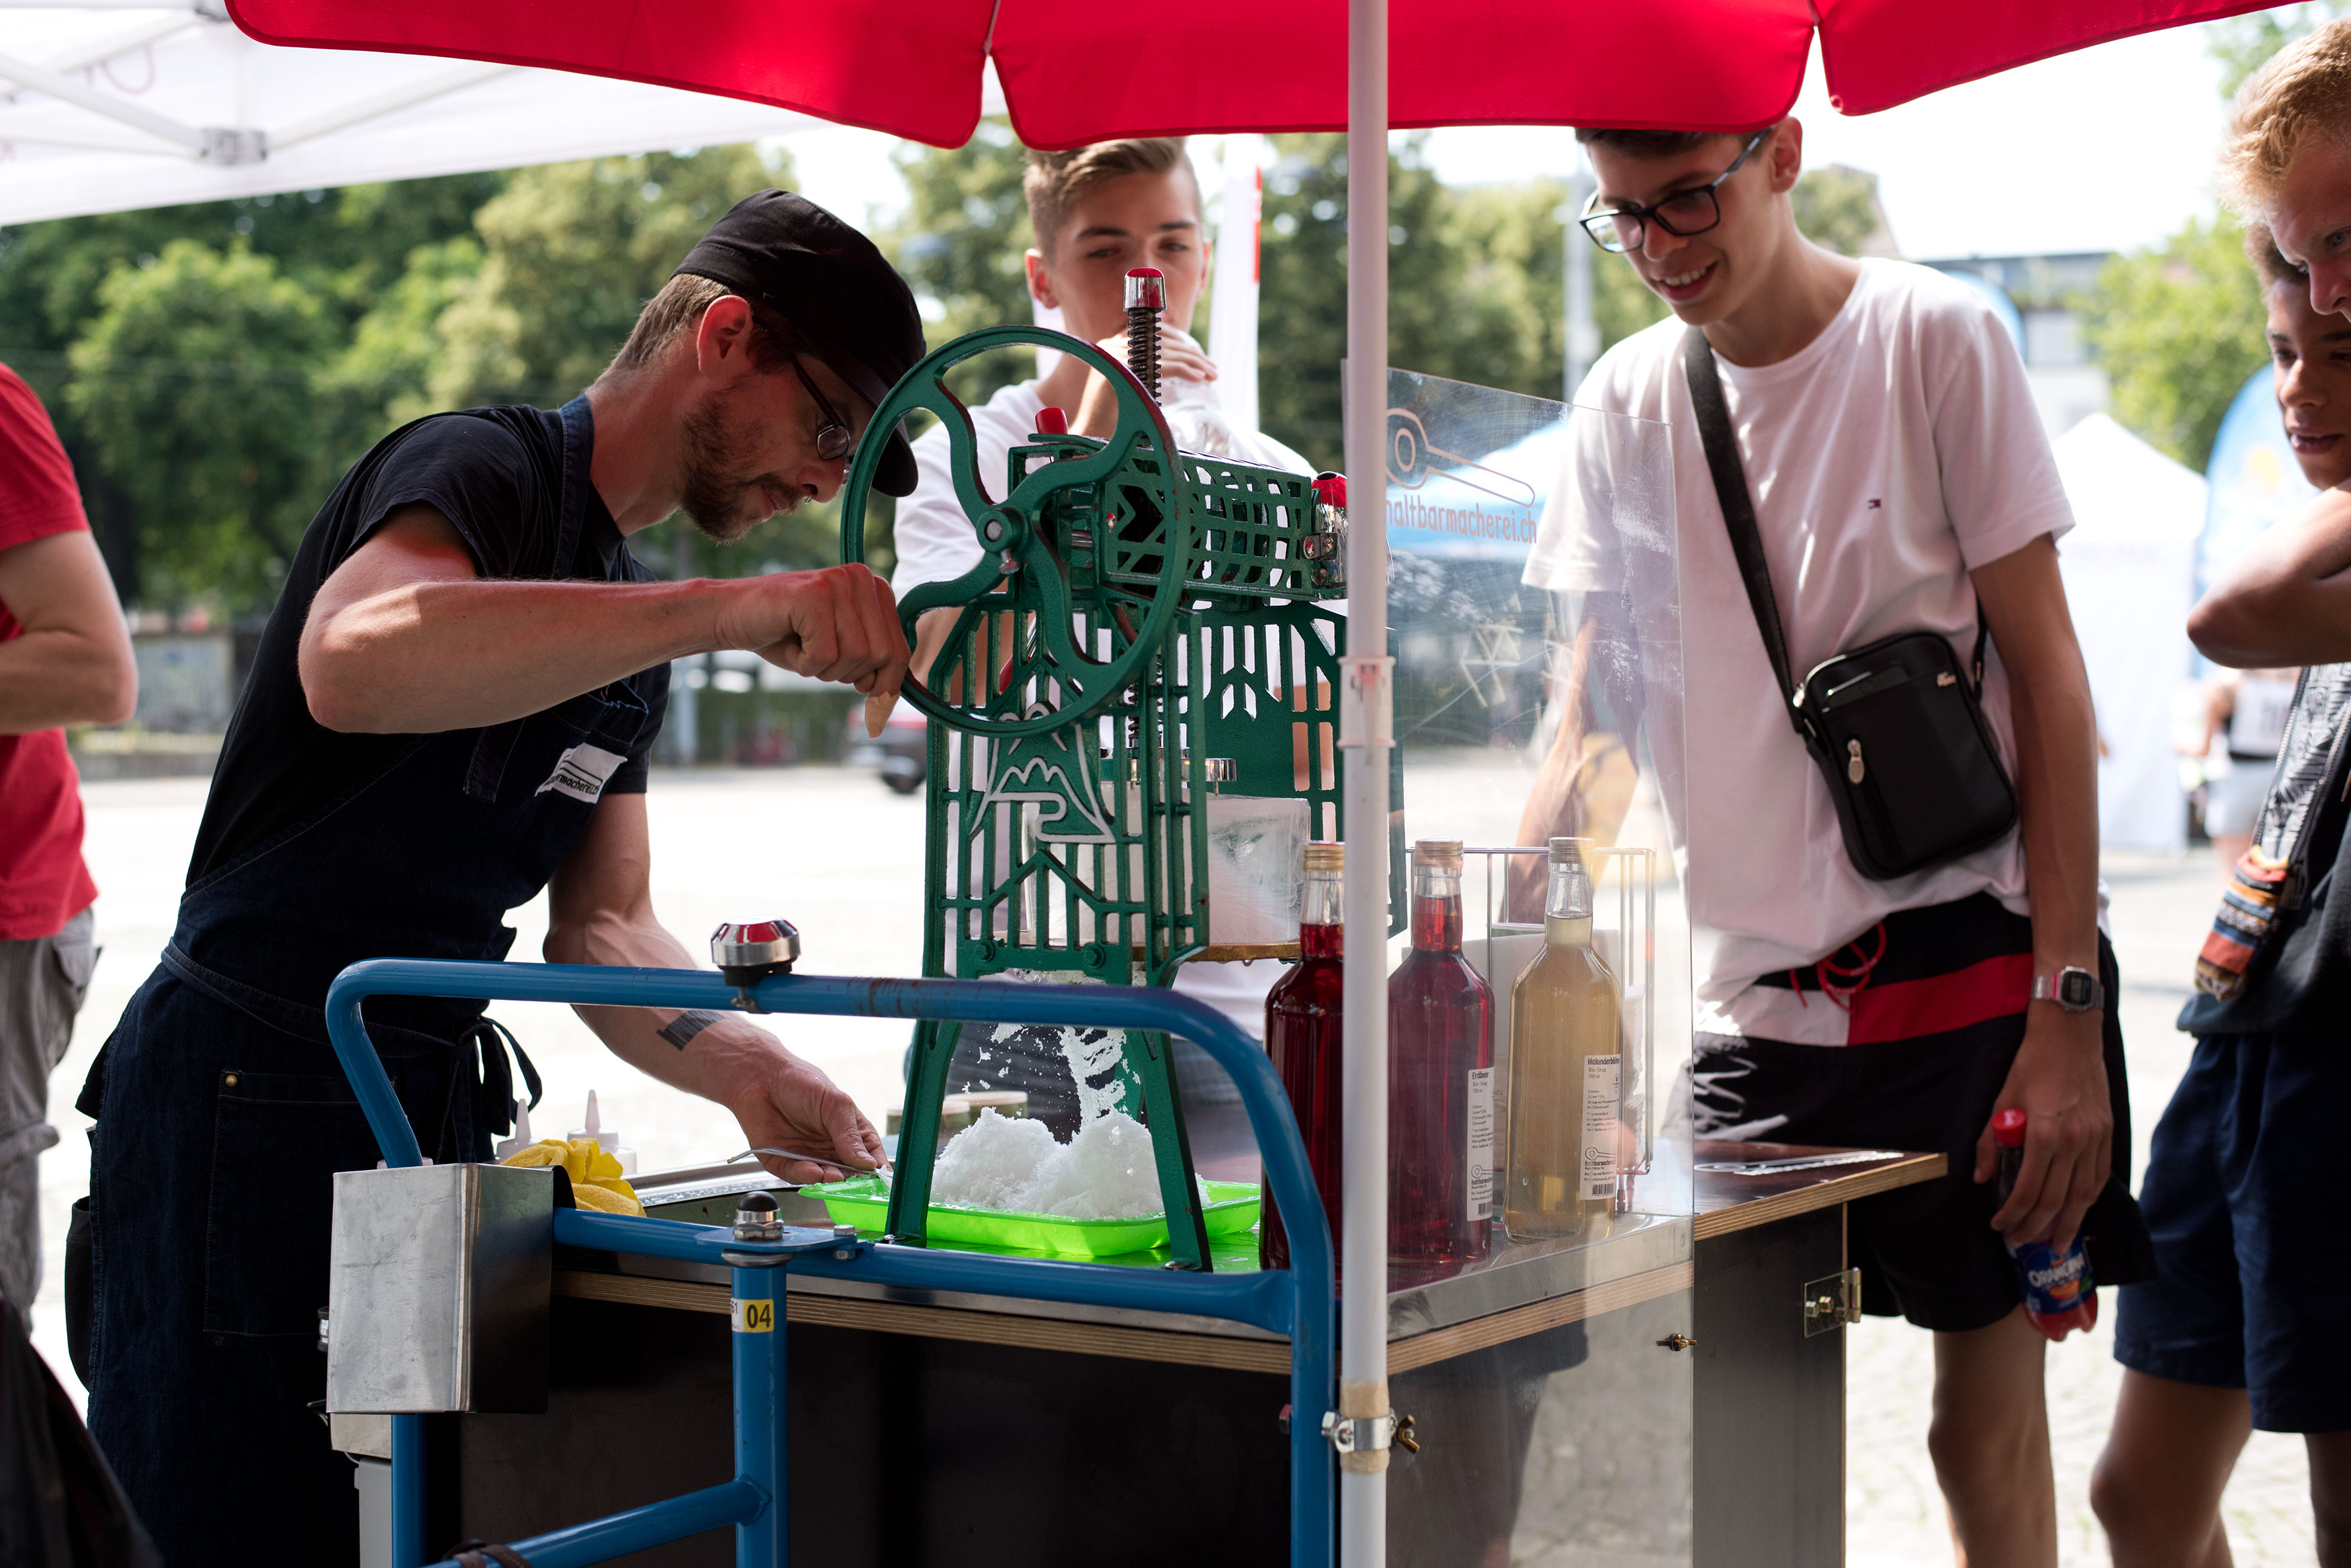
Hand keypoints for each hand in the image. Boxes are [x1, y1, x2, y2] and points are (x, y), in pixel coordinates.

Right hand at [715, 563, 909, 736]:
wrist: (731, 616)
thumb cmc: (787, 635)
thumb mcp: (841, 649)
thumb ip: (874, 661)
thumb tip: (896, 695)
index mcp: (875, 588)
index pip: (900, 651)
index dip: (881, 682)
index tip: (861, 689)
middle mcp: (861, 578)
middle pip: (880, 656)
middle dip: (847, 673)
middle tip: (818, 658)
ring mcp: (838, 582)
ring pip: (854, 656)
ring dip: (822, 668)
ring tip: (800, 645)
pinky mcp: (814, 594)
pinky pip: (824, 655)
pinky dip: (803, 663)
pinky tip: (788, 640)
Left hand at [717, 1041, 886, 1186]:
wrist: (761, 1077)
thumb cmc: (802, 1083)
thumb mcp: (835, 1104)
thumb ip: (850, 1135)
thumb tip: (868, 1164)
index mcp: (850, 1133)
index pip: (870, 1156)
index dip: (877, 1169)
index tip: (883, 1181)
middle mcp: (830, 1148)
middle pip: (848, 1174)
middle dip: (853, 1181)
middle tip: (858, 1185)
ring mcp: (808, 1157)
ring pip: (823, 1179)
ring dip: (830, 1181)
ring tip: (835, 1177)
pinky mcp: (783, 1162)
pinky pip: (796, 1175)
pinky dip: (806, 1176)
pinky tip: (813, 1172)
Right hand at [1073, 327, 1217, 436]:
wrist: (1092, 436)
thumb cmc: (1113, 419)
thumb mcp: (1132, 386)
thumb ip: (1147, 372)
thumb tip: (1182, 366)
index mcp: (1114, 345)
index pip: (1154, 333)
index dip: (1181, 342)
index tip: (1200, 357)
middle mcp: (1114, 345)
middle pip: (1163, 341)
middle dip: (1192, 355)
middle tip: (1212, 369)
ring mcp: (1117, 354)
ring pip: (1166, 352)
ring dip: (1194, 363)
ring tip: (1211, 375)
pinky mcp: (1124, 368)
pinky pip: (1163, 365)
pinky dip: (1185, 371)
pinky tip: (1200, 379)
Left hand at [1974, 1002, 2111, 1250]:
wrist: (2070, 1035)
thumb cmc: (2032, 1065)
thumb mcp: (2002, 1099)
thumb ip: (1992, 1142)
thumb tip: (1983, 1178)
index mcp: (2046, 1133)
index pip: (2030, 1189)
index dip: (2014, 1214)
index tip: (2000, 1226)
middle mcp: (2075, 1141)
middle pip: (2058, 1200)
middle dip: (2039, 1228)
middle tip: (2024, 1244)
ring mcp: (2096, 1138)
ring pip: (2084, 1194)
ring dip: (2070, 1223)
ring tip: (2056, 1244)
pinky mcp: (2108, 1133)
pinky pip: (2099, 1176)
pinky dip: (2088, 1199)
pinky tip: (2078, 1212)